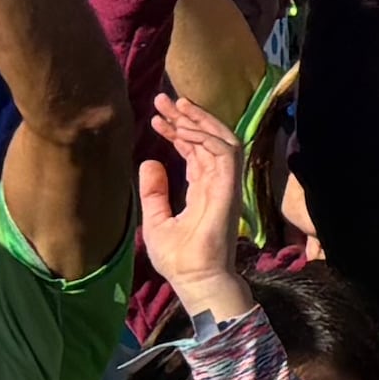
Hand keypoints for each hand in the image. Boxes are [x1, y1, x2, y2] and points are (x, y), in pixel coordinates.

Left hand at [134, 92, 254, 315]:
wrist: (195, 279)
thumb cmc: (178, 258)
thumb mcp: (156, 220)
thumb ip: (155, 192)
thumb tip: (149, 160)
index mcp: (204, 190)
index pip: (196, 151)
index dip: (178, 132)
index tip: (156, 119)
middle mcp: (218, 183)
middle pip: (208, 140)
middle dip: (188, 117)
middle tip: (164, 100)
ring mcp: (226, 185)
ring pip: (222, 140)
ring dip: (200, 121)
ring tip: (176, 105)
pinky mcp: (229, 189)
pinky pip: (225, 153)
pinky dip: (208, 137)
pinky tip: (185, 127)